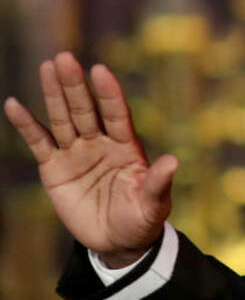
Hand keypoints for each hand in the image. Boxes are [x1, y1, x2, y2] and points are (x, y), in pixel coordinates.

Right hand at [3, 52, 177, 267]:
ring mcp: (77, 153)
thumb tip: (172, 161)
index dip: (108, 93)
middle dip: (75, 85)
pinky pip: (39, 143)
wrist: (117, 242)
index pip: (116, 114)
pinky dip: (26, 125)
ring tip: (47, 66)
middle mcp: (101, 142)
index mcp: (127, 146)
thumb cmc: (141, 219)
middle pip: (86, 109)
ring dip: (54, 94)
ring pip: (63, 118)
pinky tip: (14, 104)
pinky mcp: (54, 169)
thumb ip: (158, 183)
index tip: (100, 71)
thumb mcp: (153, 204)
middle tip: (64, 58)